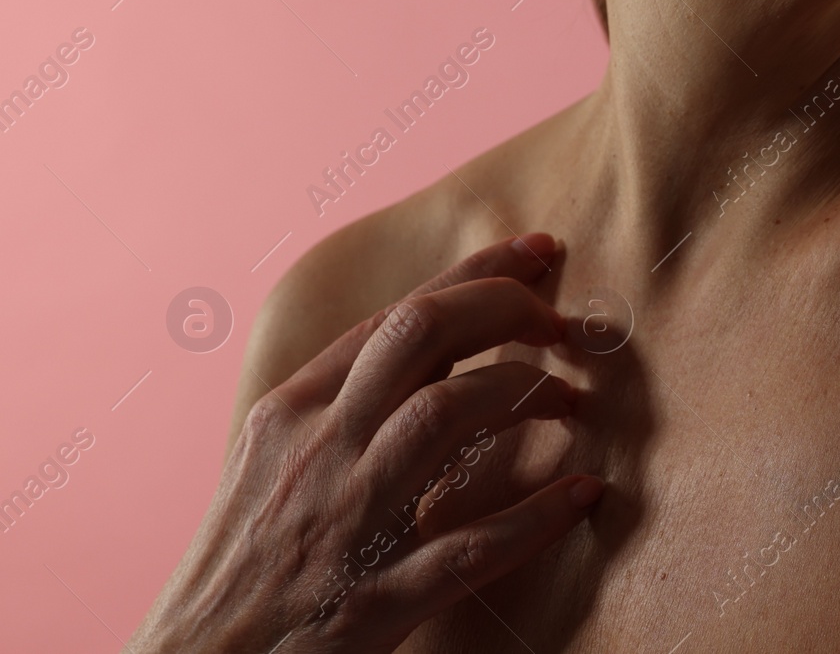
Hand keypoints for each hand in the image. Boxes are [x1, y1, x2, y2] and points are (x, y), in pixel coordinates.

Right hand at [128, 232, 598, 653]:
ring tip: (570, 398)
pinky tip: (582, 492)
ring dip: (524, 393)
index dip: (475, 274)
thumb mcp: (277, 460)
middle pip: (421, 336)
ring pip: (445, 415)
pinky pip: (468, 546)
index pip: (395, 314)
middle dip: (503, 308)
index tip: (536, 252)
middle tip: (559, 320)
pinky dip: (535, 516)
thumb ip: (347, 403)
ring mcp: (346, 522)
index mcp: (293, 412)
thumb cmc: (244, 560)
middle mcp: (319, 451)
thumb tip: (437, 349)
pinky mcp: (372, 600)